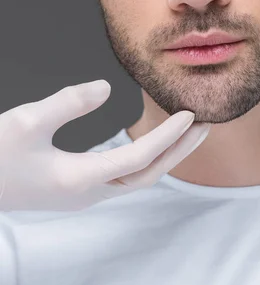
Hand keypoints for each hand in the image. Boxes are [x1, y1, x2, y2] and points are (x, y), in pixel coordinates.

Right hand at [0, 80, 209, 211]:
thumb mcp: (28, 122)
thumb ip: (69, 103)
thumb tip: (107, 89)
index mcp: (79, 180)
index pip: (138, 158)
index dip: (167, 136)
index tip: (190, 114)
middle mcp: (88, 193)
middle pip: (147, 174)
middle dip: (179, 150)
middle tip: (206, 124)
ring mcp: (84, 195)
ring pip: (137, 178)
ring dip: (165, 154)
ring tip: (187, 130)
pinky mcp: (78, 189)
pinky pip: (124, 176)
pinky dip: (145, 157)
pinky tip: (151, 141)